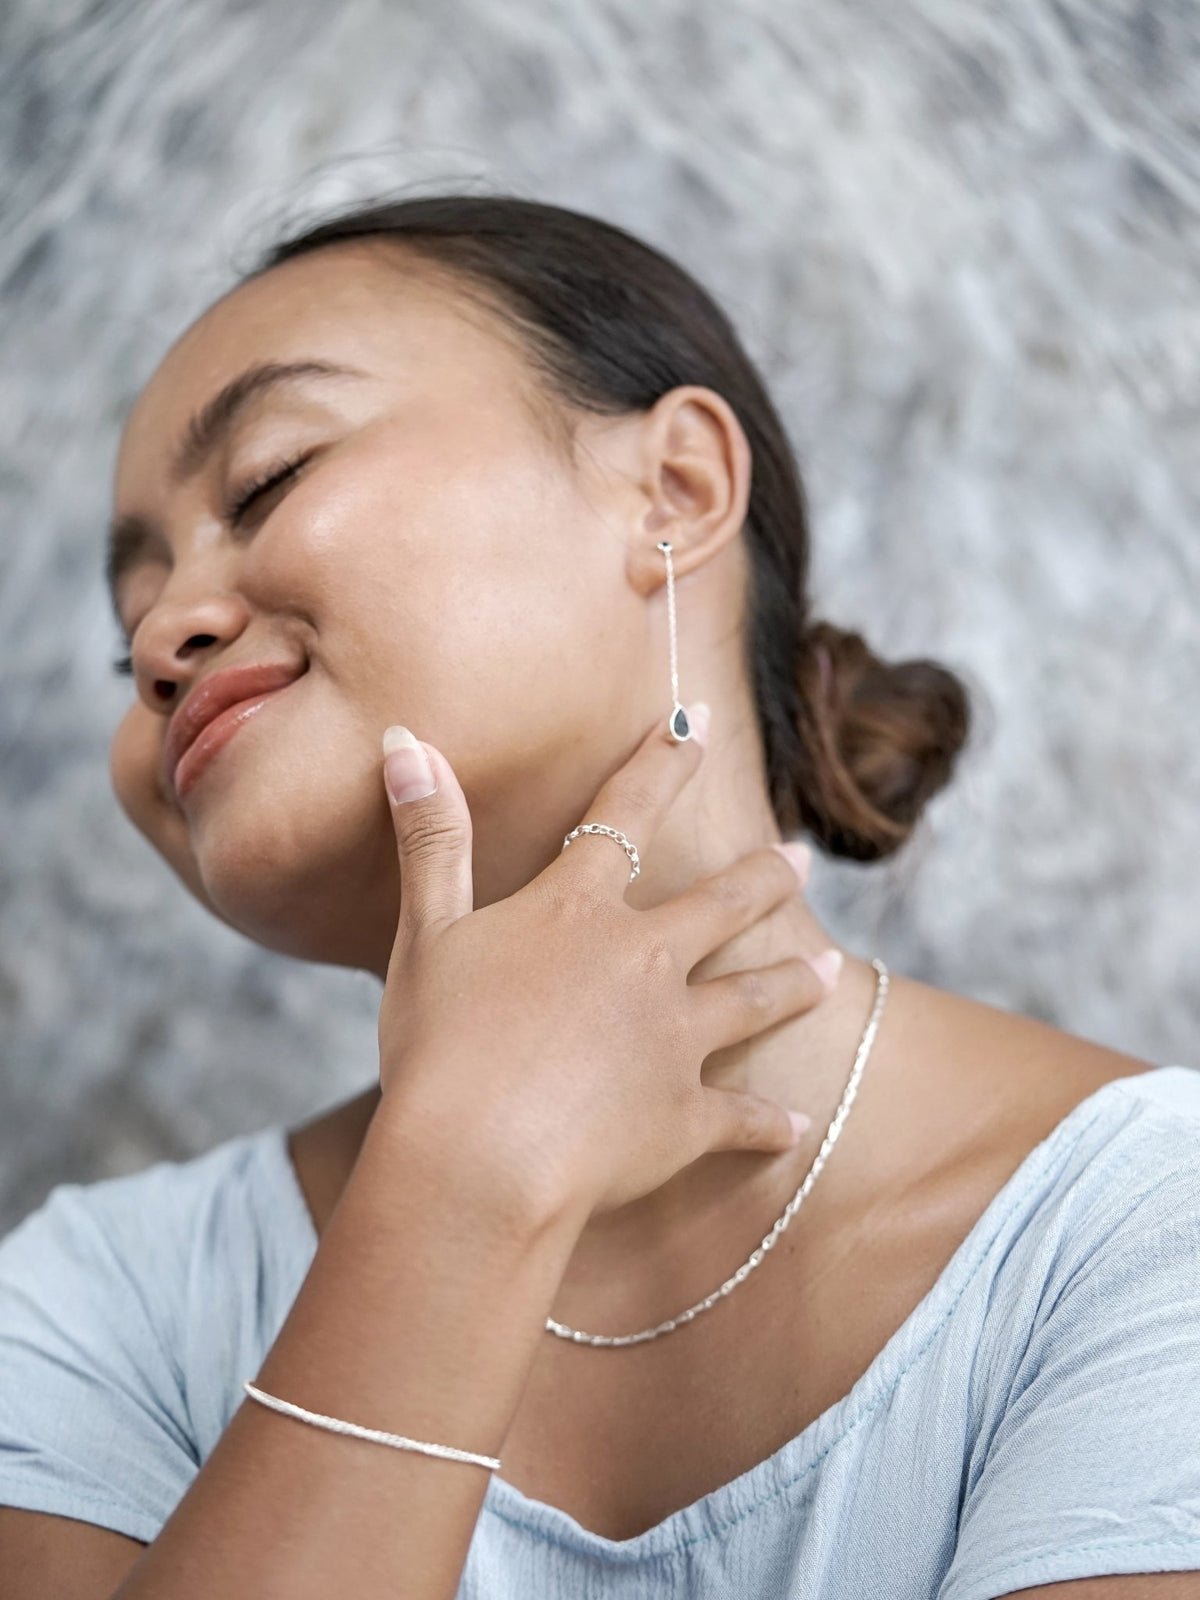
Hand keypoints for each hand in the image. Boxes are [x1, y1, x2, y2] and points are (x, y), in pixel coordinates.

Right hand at [375, 708, 837, 1224]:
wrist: (481, 1161)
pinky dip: (770, 1125)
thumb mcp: (425, 933)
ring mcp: (675, 1039)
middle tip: (801, 859)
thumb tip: (404, 741)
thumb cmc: (440, 1048)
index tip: (700, 723)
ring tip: (829, 970)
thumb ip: (431, 839)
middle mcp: (643, 962)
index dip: (662, 763)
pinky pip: (742, 1118)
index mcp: (578, 913)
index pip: (625, 816)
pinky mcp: (687, 1116)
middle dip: (764, 877)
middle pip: (720, 905)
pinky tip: (796, 1129)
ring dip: (793, 982)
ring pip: (753, 999)